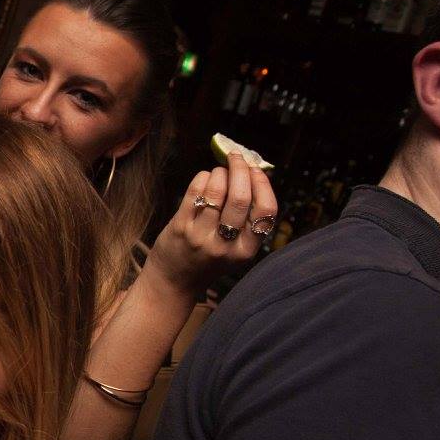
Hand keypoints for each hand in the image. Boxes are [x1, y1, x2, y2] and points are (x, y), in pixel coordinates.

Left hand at [146, 154, 278, 295]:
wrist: (174, 281)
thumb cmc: (208, 258)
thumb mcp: (235, 249)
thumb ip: (246, 220)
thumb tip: (254, 173)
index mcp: (246, 251)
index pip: (265, 211)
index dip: (263, 184)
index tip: (257, 170)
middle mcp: (225, 245)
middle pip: (241, 198)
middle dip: (241, 170)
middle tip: (237, 158)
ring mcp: (201, 236)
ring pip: (217, 191)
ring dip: (220, 172)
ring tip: (220, 171)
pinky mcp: (180, 227)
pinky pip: (195, 192)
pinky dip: (203, 178)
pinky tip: (205, 178)